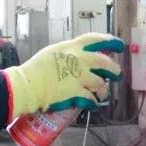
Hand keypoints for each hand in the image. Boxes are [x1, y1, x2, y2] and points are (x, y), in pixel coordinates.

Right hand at [2, 33, 125, 117]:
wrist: (26, 85)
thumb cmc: (34, 70)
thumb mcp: (52, 53)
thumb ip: (67, 55)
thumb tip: (76, 59)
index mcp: (72, 47)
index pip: (96, 40)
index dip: (110, 41)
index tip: (119, 45)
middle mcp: (79, 60)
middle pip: (105, 62)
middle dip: (114, 69)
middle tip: (117, 74)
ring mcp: (79, 77)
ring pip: (101, 83)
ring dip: (103, 90)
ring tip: (102, 94)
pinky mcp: (77, 93)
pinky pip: (91, 99)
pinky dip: (93, 103)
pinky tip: (93, 105)